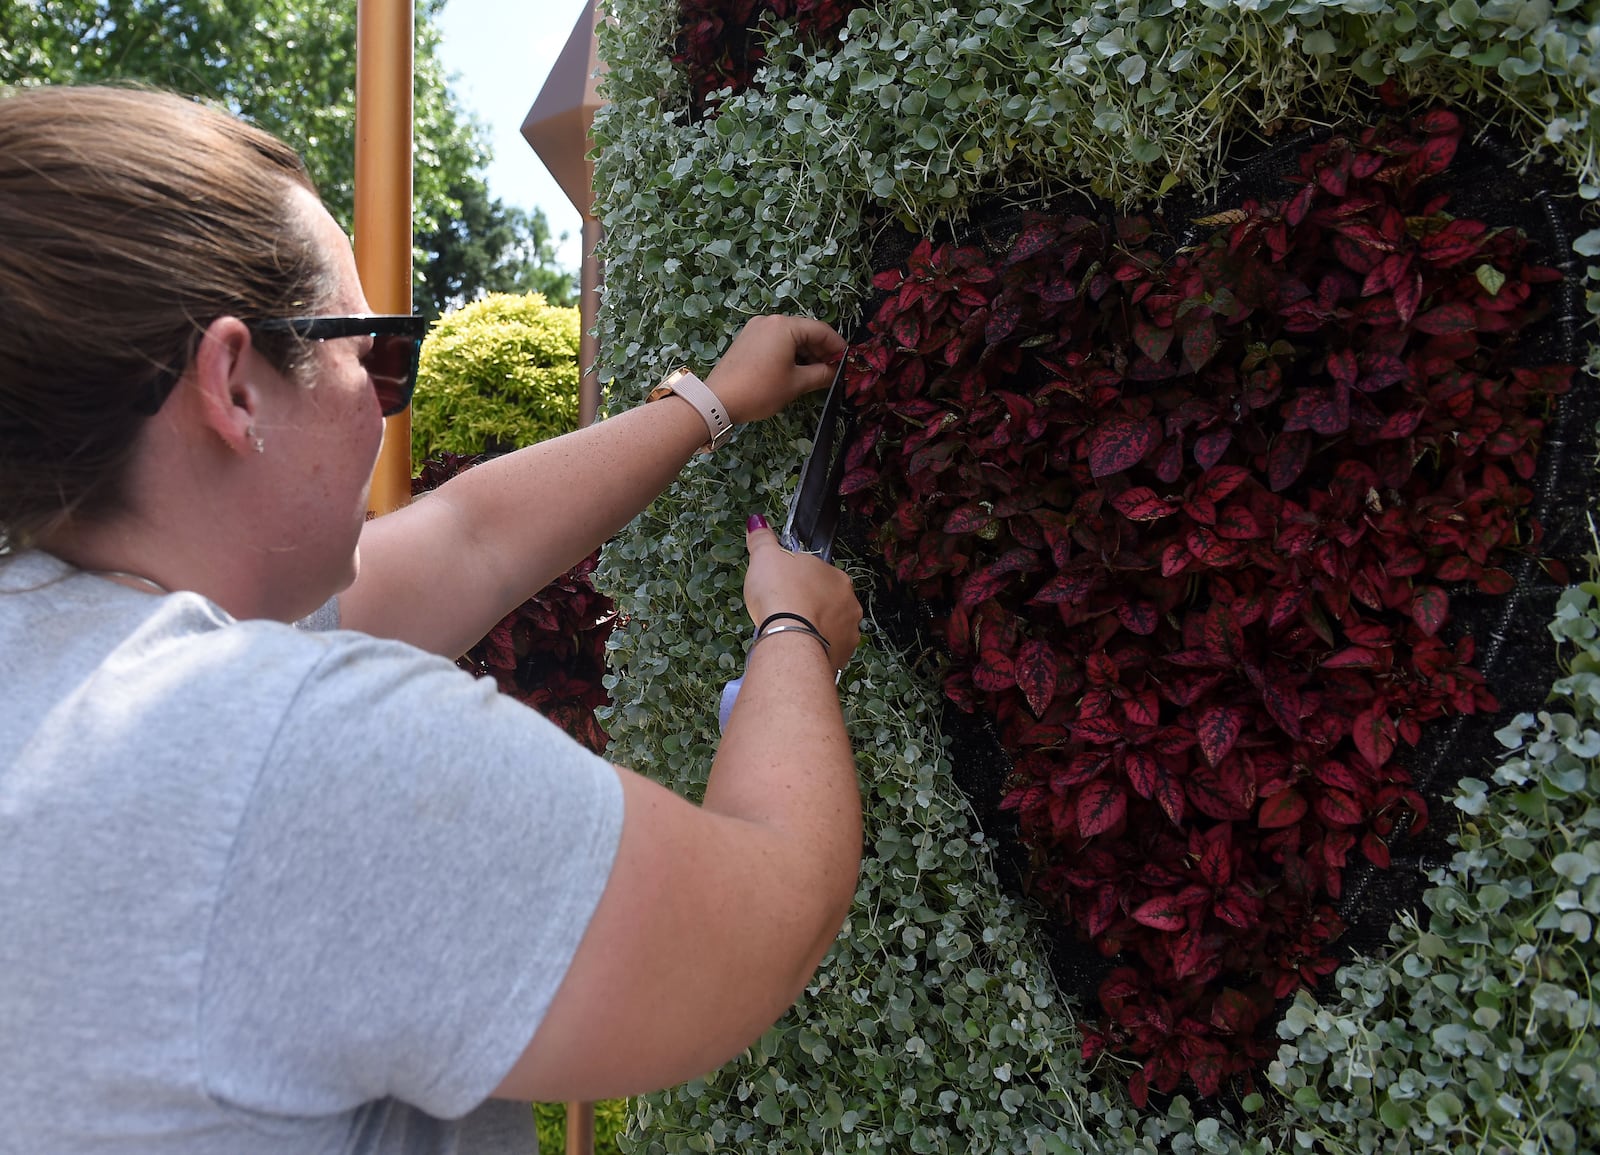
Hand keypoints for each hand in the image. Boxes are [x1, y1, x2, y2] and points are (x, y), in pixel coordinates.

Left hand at [706, 316, 845, 425]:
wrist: (717, 401)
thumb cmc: (760, 390)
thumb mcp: (796, 384)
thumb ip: (821, 374)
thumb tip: (837, 372)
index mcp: (784, 326)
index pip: (821, 330)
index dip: (838, 346)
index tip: (849, 362)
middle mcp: (769, 321)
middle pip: (805, 331)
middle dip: (821, 351)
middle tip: (834, 371)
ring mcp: (756, 329)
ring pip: (790, 337)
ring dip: (806, 354)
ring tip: (818, 374)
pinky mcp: (747, 340)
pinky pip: (776, 342)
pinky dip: (789, 354)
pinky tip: (797, 370)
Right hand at [743, 516, 859, 672]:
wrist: (790, 639)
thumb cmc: (779, 593)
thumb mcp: (764, 558)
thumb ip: (762, 540)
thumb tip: (757, 521)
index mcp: (837, 577)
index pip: (819, 577)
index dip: (799, 585)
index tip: (783, 592)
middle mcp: (850, 604)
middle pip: (829, 604)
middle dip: (810, 609)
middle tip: (786, 615)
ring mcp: (849, 632)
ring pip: (831, 629)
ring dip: (815, 631)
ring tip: (791, 636)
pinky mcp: (842, 657)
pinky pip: (829, 652)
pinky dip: (816, 651)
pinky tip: (798, 651)